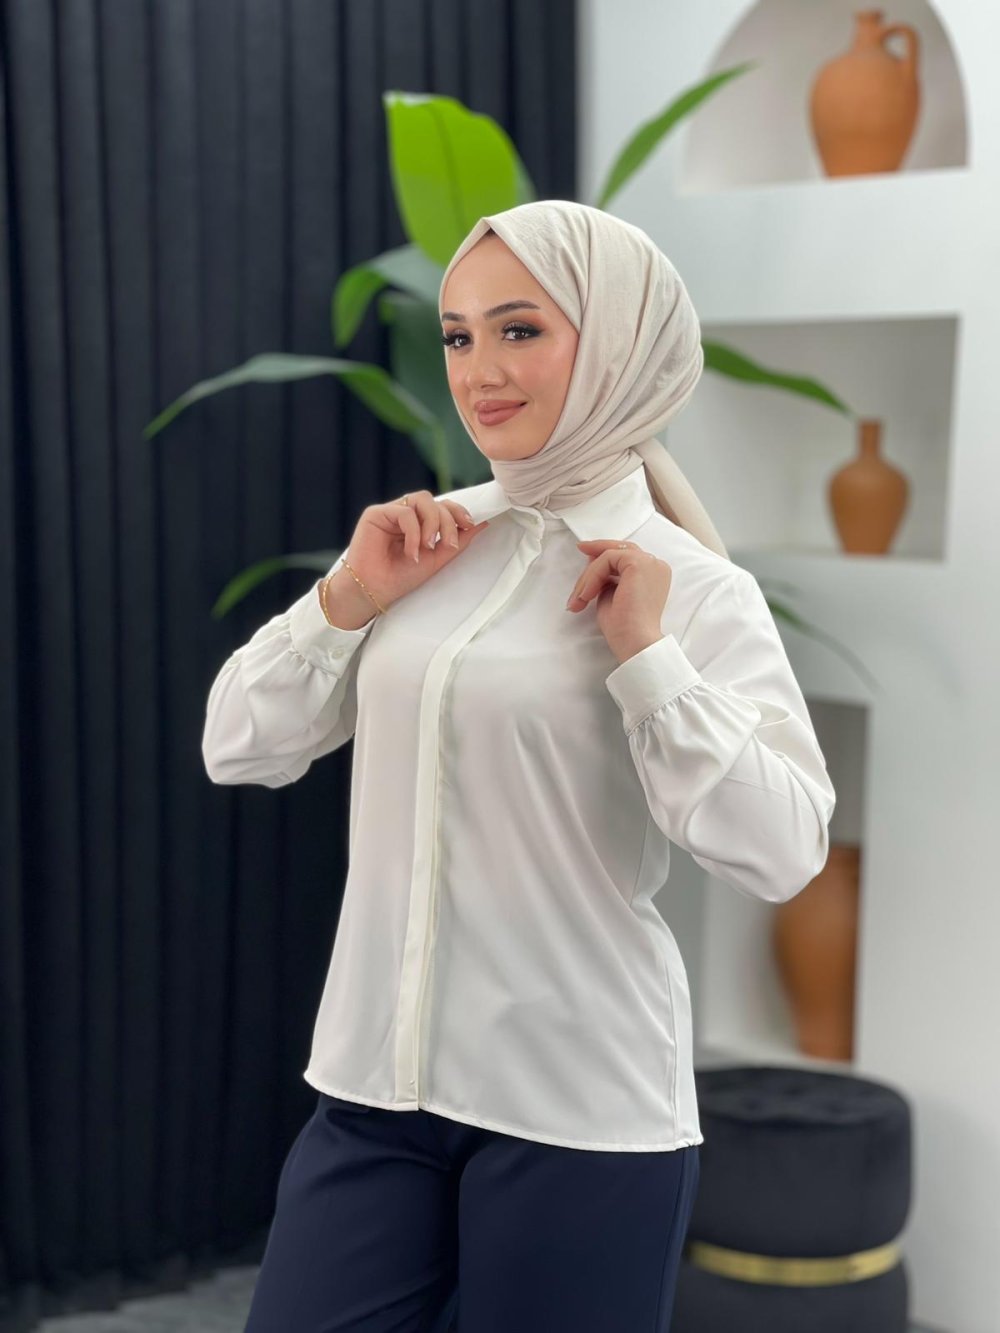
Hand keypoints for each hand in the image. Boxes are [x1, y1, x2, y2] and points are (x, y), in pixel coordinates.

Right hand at [339, 489, 489, 609]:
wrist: (376, 590)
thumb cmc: (402, 577)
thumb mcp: (437, 559)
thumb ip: (458, 541)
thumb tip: (483, 524)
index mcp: (421, 523)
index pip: (444, 506)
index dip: (459, 511)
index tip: (470, 524)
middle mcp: (407, 514)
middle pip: (436, 501)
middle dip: (447, 521)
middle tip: (447, 545)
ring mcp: (392, 512)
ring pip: (421, 499)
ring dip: (432, 522)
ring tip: (429, 546)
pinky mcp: (376, 514)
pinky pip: (404, 512)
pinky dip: (413, 532)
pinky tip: (411, 552)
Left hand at [566, 539, 670, 663]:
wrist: (635, 642)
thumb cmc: (625, 628)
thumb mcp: (612, 596)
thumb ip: (607, 580)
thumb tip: (593, 567)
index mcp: (653, 574)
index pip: (626, 556)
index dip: (604, 553)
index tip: (585, 552)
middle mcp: (655, 565)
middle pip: (620, 549)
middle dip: (596, 551)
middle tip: (579, 550)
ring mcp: (649, 562)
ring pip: (610, 555)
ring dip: (589, 575)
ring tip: (580, 599)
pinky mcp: (639, 563)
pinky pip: (607, 559)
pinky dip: (593, 576)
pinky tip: (586, 595)